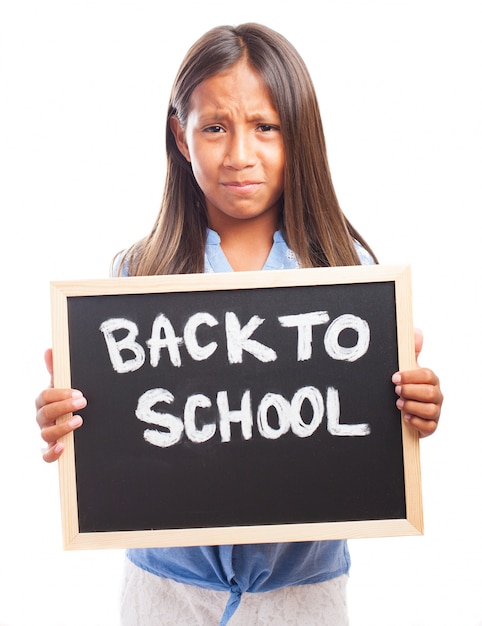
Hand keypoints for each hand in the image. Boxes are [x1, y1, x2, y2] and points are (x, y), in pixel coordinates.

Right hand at [35, 348, 86, 462]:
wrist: (79, 422)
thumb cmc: (67, 400)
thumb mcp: (63, 384)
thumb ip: (57, 369)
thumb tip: (50, 349)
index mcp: (44, 401)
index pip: (45, 396)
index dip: (60, 394)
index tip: (78, 393)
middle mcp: (43, 418)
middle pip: (46, 413)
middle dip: (64, 407)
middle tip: (83, 402)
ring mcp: (47, 434)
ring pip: (46, 434)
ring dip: (62, 428)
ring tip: (79, 422)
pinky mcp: (52, 449)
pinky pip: (46, 455)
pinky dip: (52, 452)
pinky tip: (62, 447)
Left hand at [392, 329, 442, 437]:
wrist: (400, 410)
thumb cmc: (406, 386)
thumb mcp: (407, 368)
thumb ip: (411, 351)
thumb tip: (416, 331)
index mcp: (430, 379)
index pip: (427, 375)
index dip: (410, 376)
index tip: (395, 377)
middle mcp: (435, 395)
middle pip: (430, 392)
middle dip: (410, 391)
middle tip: (396, 391)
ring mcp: (434, 411)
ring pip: (430, 410)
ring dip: (412, 406)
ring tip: (399, 404)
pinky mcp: (430, 426)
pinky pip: (429, 426)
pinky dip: (416, 422)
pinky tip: (405, 418)